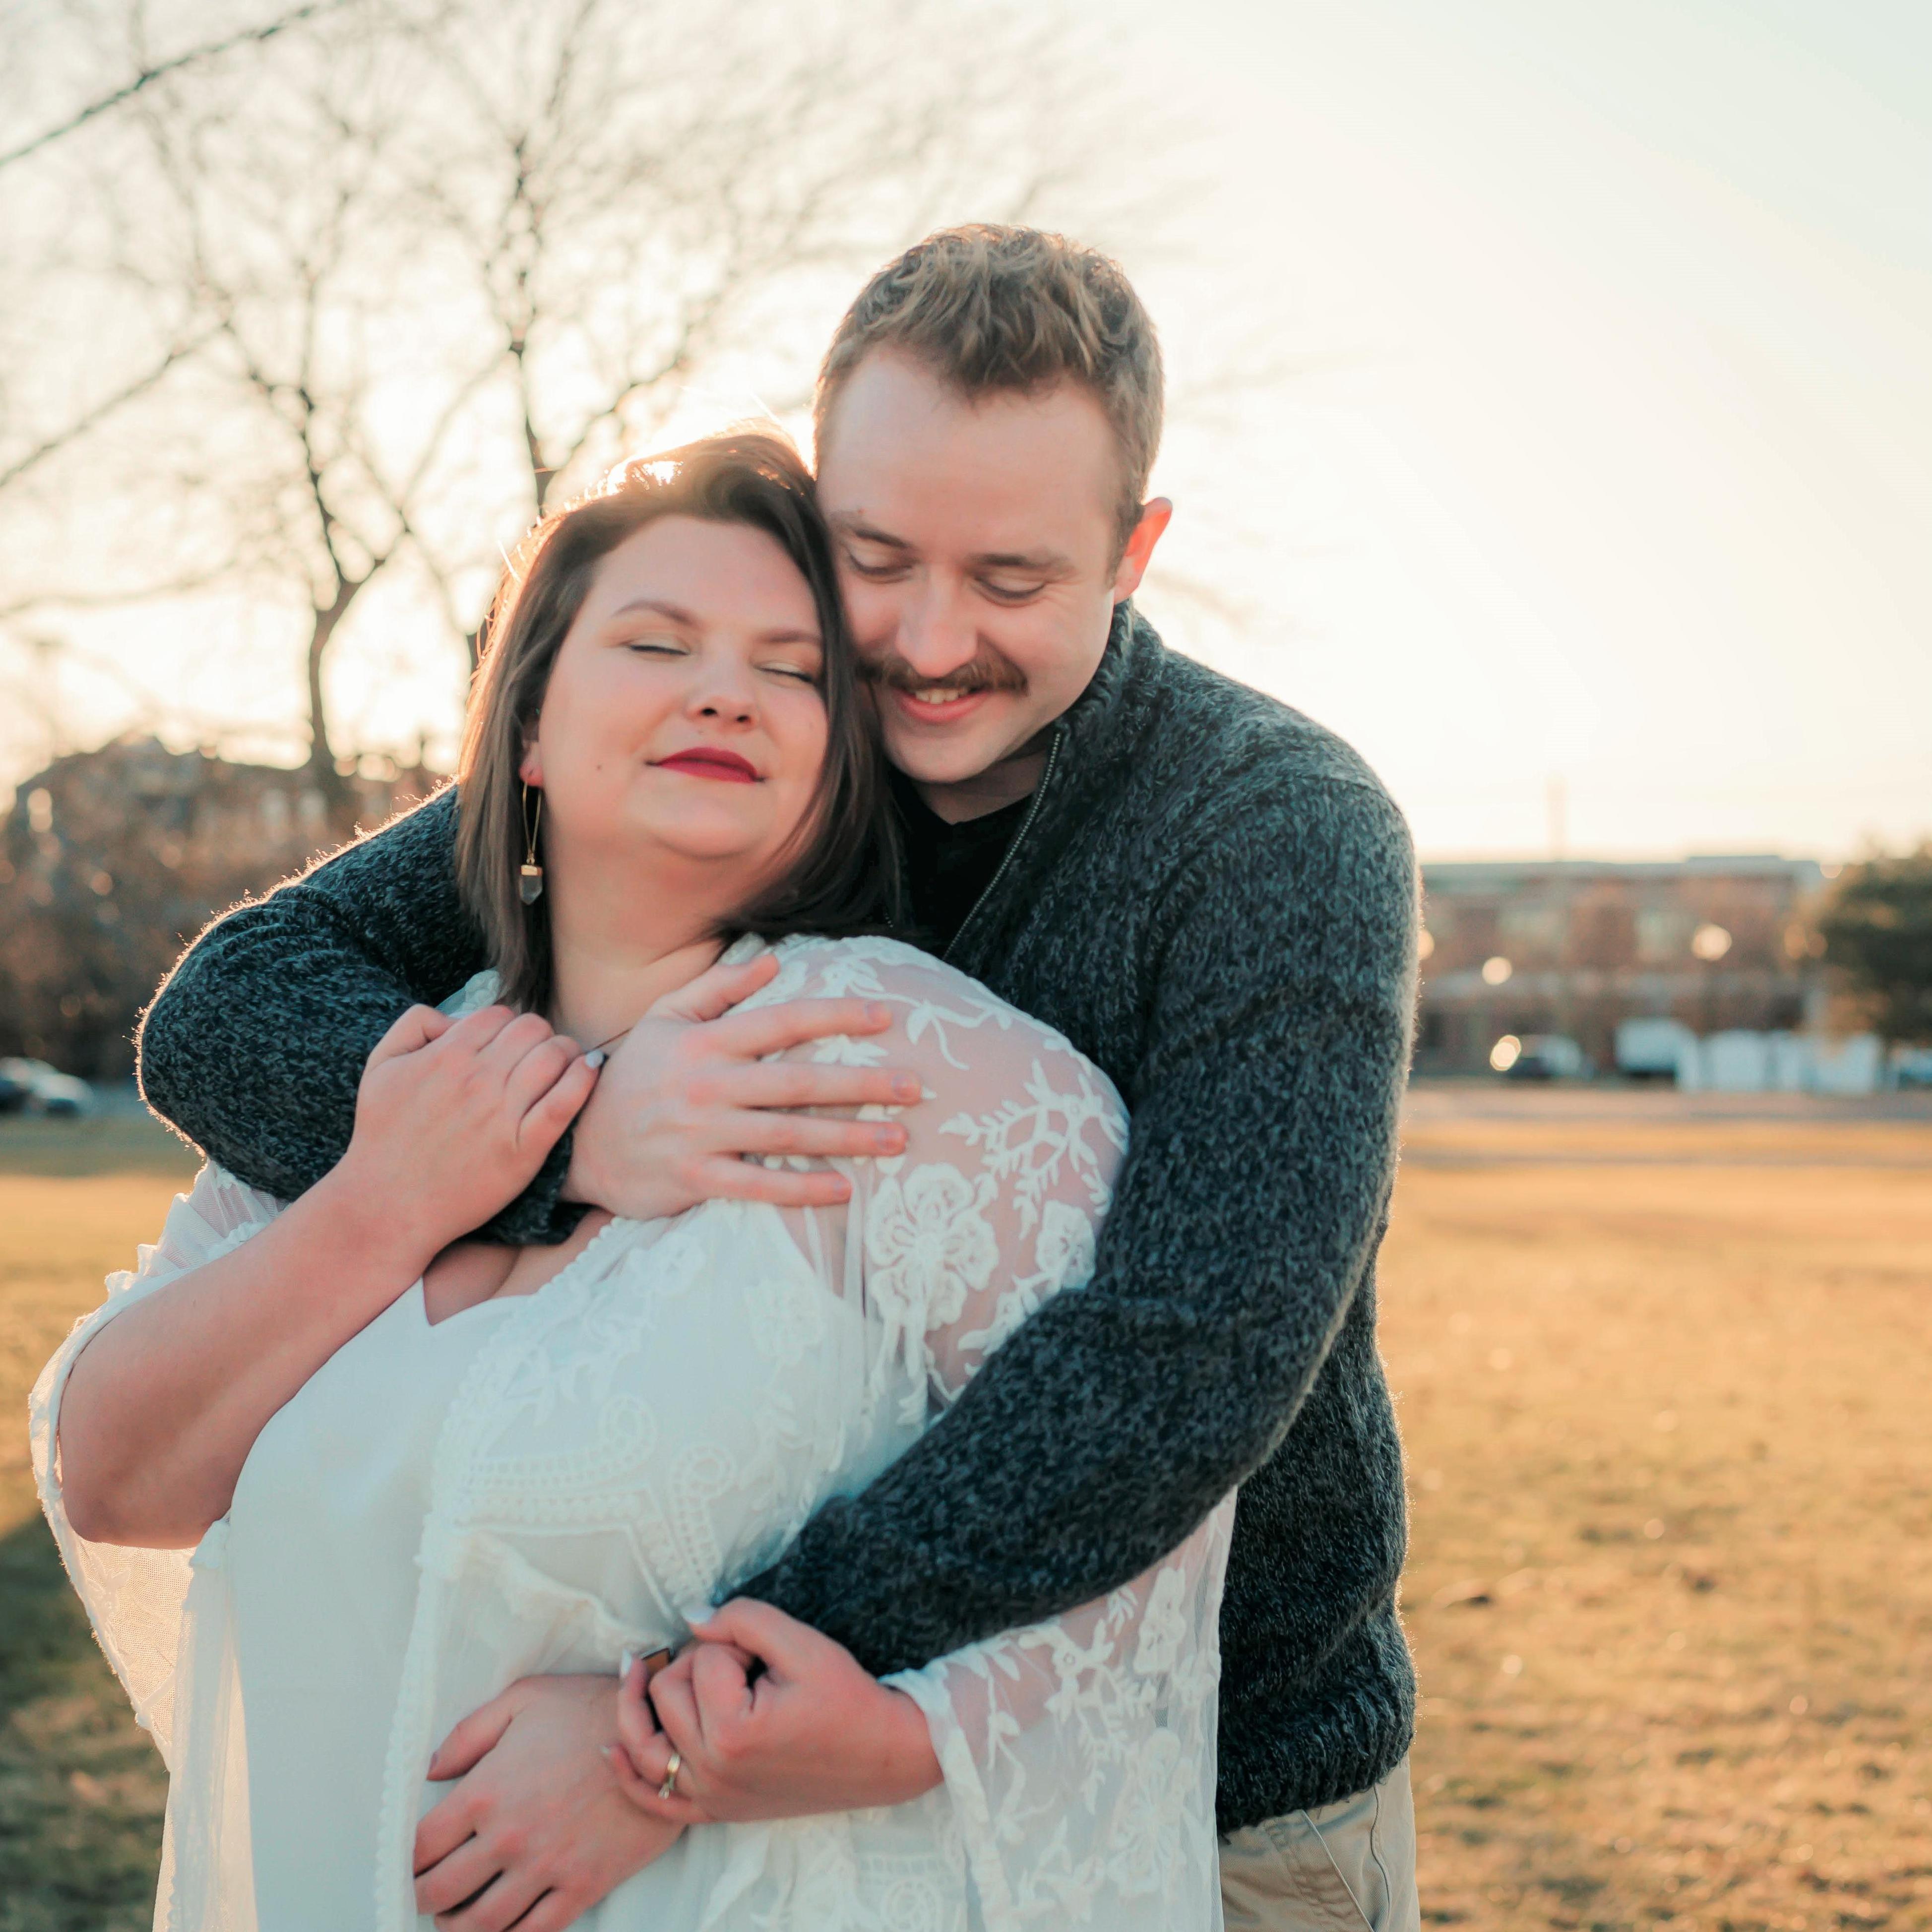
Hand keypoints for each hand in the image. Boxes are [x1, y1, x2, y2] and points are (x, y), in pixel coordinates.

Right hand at [336, 1004, 596, 1269]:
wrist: (388, 1205)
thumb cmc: (383, 1137)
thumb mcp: (380, 1067)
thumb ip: (414, 1024)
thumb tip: (457, 1016)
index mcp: (446, 1055)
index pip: (499, 1014)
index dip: (506, 1024)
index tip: (507, 1043)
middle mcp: (477, 1079)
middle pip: (533, 1028)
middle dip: (538, 1035)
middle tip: (535, 1054)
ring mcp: (502, 1114)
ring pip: (555, 1055)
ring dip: (564, 1052)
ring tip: (563, 1064)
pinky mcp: (524, 1149)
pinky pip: (566, 1101)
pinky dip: (583, 1079)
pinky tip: (587, 1070)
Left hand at [414, 1674, 680, 1931]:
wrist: (661, 1733)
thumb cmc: (589, 1709)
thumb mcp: (524, 1698)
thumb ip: (467, 1733)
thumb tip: (431, 1772)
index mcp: (486, 1790)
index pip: (420, 1846)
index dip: (405, 1860)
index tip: (407, 1862)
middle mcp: (508, 1837)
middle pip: (440, 1893)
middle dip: (422, 1899)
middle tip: (423, 1895)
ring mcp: (546, 1867)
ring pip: (481, 1925)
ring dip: (456, 1929)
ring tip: (452, 1921)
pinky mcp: (583, 1886)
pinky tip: (502, 1930)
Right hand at [563, 951, 924, 1219]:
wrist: (576, 1140)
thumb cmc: (633, 1073)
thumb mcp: (664, 1017)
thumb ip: (719, 987)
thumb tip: (774, 960)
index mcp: (705, 1041)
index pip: (782, 1021)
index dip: (836, 1017)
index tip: (886, 1016)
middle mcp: (707, 1085)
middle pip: (797, 1081)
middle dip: (861, 1084)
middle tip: (913, 1086)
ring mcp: (701, 1134)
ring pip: (786, 1134)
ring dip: (847, 1137)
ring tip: (896, 1139)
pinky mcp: (694, 1179)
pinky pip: (757, 1184)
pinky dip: (801, 1188)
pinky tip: (843, 1190)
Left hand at [606, 1600, 941, 1825]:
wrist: (883, 1755)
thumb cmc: (847, 1697)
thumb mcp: (803, 1643)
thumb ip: (743, 1619)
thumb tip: (691, 1617)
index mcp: (734, 1732)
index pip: (703, 1659)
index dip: (734, 1643)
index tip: (768, 1654)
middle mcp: (714, 1771)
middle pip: (667, 1693)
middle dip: (698, 1663)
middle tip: (743, 1663)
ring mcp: (711, 1797)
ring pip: (647, 1740)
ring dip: (639, 1704)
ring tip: (635, 1667)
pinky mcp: (716, 1811)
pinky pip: (654, 1800)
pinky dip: (628, 1773)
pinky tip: (612, 1747)